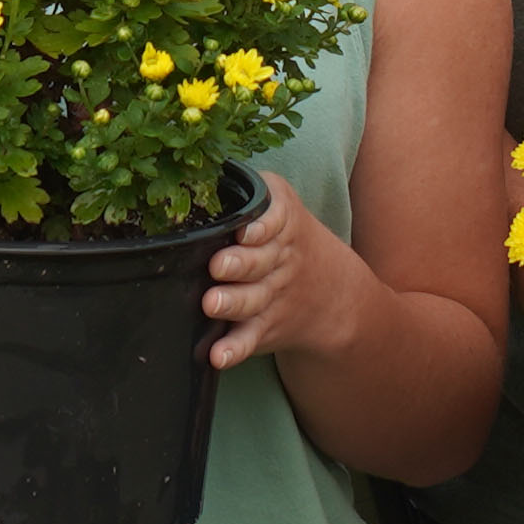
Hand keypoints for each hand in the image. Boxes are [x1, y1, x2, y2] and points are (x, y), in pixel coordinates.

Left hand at [203, 174, 379, 370]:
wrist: (333, 291)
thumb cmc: (286, 237)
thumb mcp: (281, 203)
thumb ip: (251, 190)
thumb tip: (190, 166)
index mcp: (282, 225)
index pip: (274, 222)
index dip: (259, 227)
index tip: (243, 231)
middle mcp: (277, 261)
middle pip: (259, 262)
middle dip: (239, 264)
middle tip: (217, 267)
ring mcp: (271, 297)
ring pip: (251, 301)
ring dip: (232, 304)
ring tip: (211, 304)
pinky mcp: (263, 327)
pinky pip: (249, 339)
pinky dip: (234, 349)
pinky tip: (218, 356)